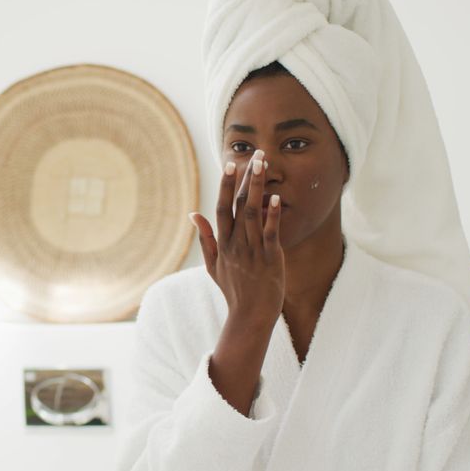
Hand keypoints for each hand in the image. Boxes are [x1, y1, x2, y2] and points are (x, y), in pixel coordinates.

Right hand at [190, 149, 283, 325]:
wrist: (250, 316)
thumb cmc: (234, 291)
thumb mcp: (213, 265)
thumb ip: (205, 239)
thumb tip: (194, 214)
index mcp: (223, 244)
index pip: (222, 208)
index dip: (226, 186)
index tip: (230, 164)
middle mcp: (236, 244)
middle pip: (239, 205)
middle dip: (246, 178)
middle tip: (255, 154)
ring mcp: (252, 251)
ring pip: (253, 214)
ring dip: (258, 188)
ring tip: (264, 165)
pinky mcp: (270, 259)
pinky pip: (270, 234)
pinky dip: (272, 216)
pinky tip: (275, 197)